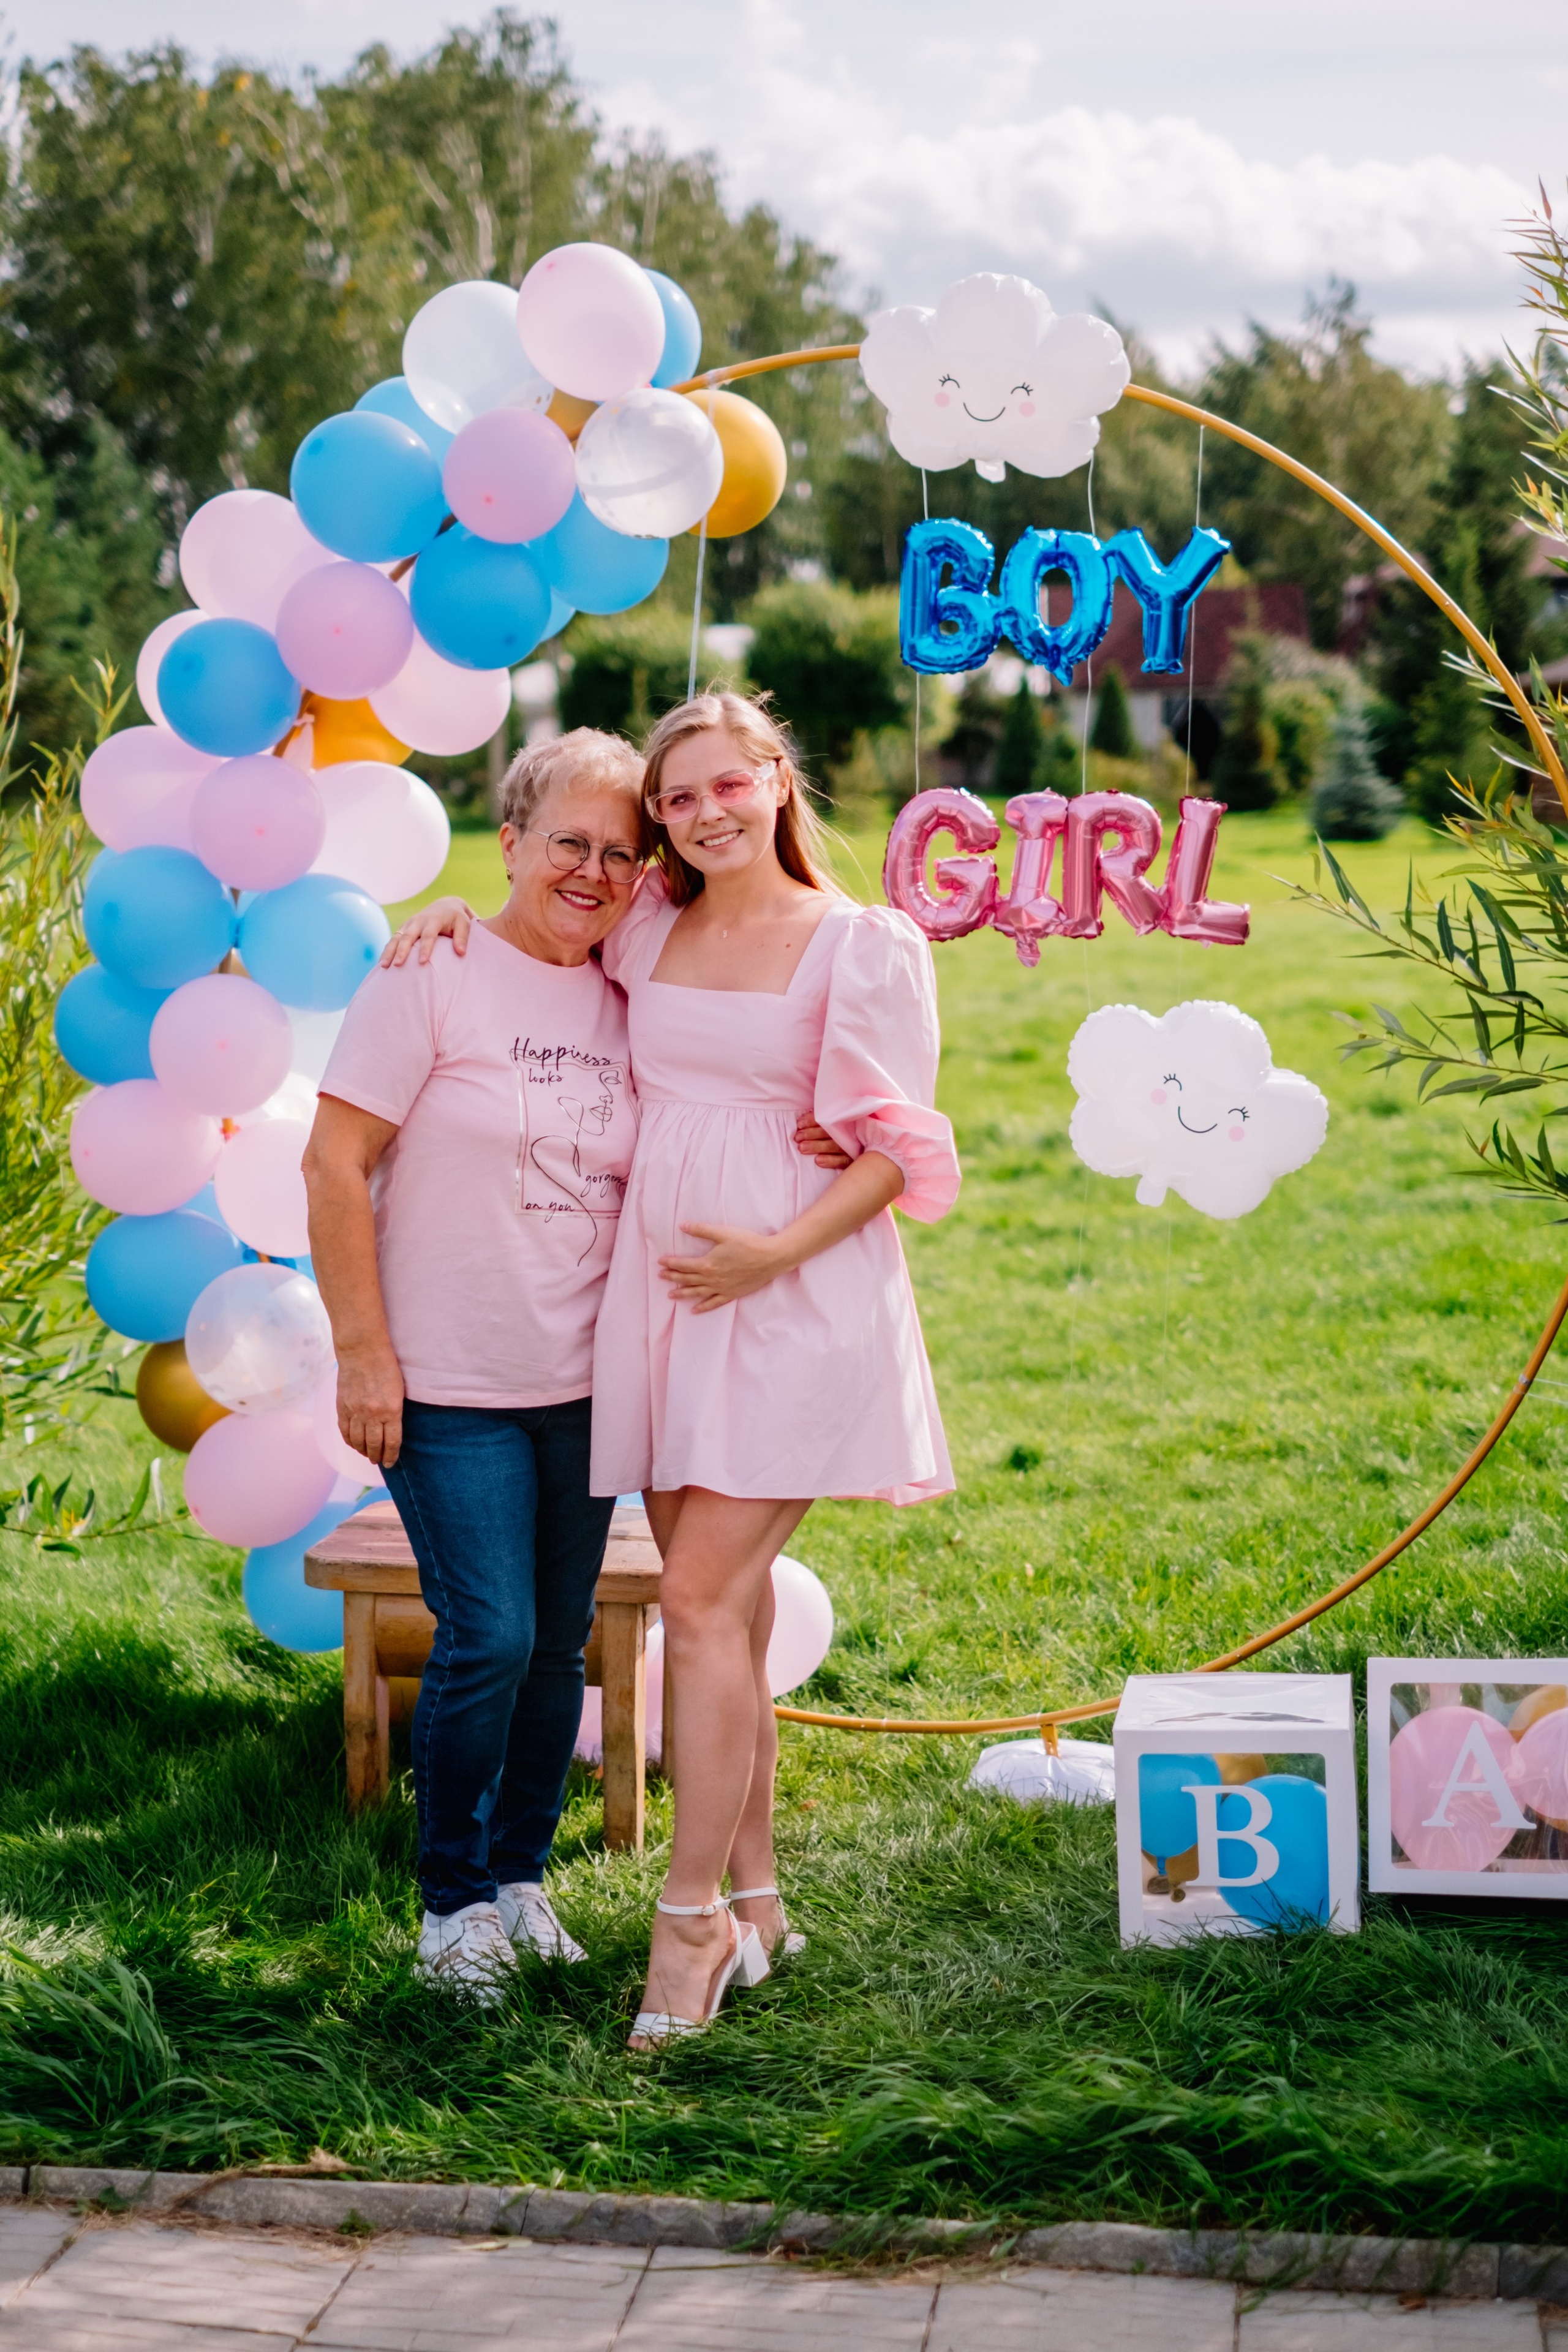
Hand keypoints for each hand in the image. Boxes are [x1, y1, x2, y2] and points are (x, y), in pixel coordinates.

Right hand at [336, 1349, 405, 1467]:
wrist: (363, 1351)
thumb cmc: (386, 1367)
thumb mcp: (399, 1391)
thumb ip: (394, 1412)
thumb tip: (390, 1431)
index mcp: (391, 1410)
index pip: (392, 1442)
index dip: (391, 1455)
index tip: (390, 1462)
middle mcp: (373, 1414)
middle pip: (374, 1445)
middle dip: (376, 1456)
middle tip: (378, 1461)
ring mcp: (355, 1411)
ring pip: (357, 1441)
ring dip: (362, 1451)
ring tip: (366, 1454)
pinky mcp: (342, 1407)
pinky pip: (344, 1431)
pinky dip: (349, 1441)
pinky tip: (353, 1444)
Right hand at [381, 896, 474, 967]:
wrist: (445, 906)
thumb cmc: (456, 918)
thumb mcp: (464, 923)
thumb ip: (462, 937)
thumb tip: (461, 952)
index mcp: (433, 919)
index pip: (428, 935)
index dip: (425, 948)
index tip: (422, 962)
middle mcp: (418, 921)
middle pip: (408, 936)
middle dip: (402, 951)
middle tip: (397, 965)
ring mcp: (408, 924)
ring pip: (396, 938)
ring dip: (389, 951)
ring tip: (384, 966)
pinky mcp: (403, 929)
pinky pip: (393, 940)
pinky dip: (386, 951)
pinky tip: (382, 964)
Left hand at [659, 1223, 789, 1312]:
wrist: (770, 1258)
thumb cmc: (748, 1243)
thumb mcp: (723, 1233)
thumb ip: (701, 1230)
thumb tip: (682, 1225)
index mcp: (707, 1264)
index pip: (683, 1265)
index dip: (670, 1263)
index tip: (660, 1262)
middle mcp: (712, 1279)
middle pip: (687, 1279)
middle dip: (672, 1277)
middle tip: (660, 1276)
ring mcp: (721, 1288)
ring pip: (697, 1293)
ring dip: (682, 1294)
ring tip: (671, 1295)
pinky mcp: (731, 1294)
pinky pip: (713, 1303)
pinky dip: (703, 1307)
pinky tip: (694, 1310)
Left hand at [794, 1113, 852, 1170]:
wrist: (865, 1160)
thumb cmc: (838, 1140)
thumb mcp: (832, 1128)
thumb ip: (820, 1124)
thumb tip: (801, 1123)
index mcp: (844, 1122)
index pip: (828, 1118)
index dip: (812, 1120)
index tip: (799, 1124)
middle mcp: (850, 1133)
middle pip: (830, 1132)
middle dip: (812, 1133)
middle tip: (798, 1138)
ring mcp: (853, 1147)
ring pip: (835, 1146)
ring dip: (817, 1146)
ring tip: (802, 1148)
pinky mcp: (854, 1161)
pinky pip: (843, 1161)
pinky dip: (831, 1160)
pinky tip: (818, 1161)